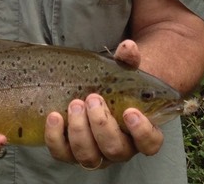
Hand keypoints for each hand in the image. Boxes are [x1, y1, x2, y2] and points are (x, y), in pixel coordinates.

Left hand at [44, 39, 162, 167]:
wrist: (92, 87)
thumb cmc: (113, 82)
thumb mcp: (122, 69)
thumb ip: (128, 59)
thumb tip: (128, 47)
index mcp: (138, 131)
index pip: (149, 143)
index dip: (142, 132)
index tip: (130, 111)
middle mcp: (118, 147)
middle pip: (115, 149)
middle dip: (101, 124)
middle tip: (92, 98)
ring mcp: (94, 152)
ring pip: (89, 156)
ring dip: (79, 130)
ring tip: (74, 103)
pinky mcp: (69, 151)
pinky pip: (61, 153)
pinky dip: (56, 137)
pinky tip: (54, 116)